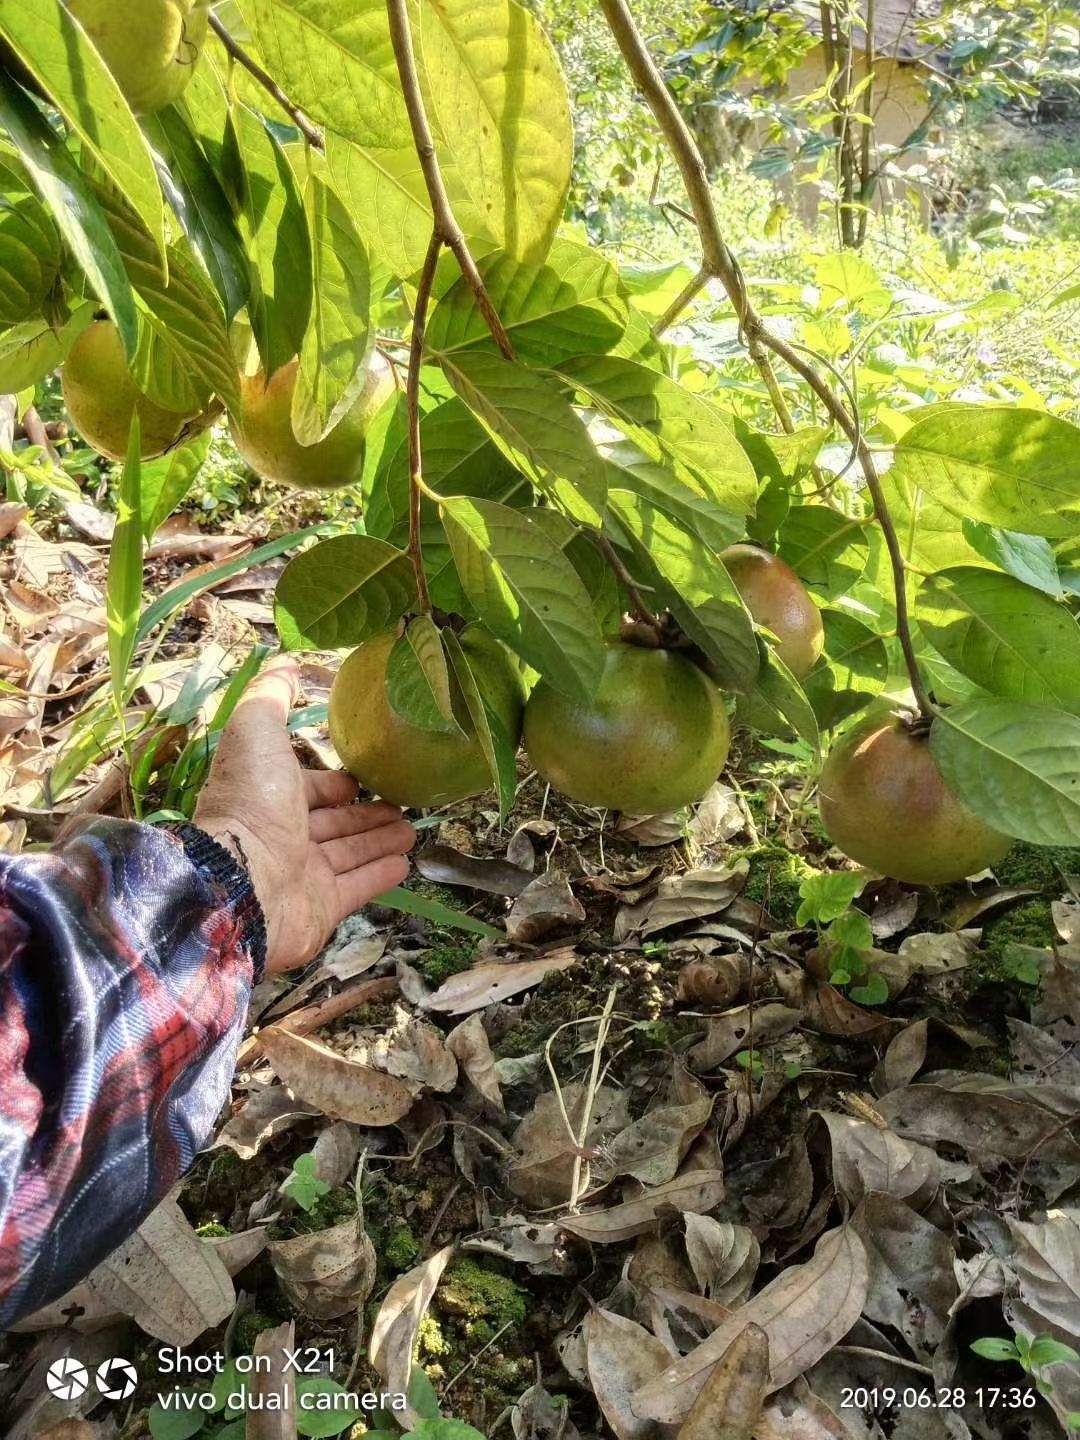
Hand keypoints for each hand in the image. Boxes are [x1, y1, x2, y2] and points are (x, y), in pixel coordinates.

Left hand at [194, 656, 415, 971]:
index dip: (333, 783)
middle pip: (333, 822)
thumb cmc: (250, 803)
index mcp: (267, 797)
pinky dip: (381, 873)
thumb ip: (271, 698)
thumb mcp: (255, 731)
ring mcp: (303, 876)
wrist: (241, 883)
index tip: (362, 777)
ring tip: (413, 829)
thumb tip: (285, 666)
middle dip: (365, 812)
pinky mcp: (323, 907)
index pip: (307, 789)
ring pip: (349, 852)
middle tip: (403, 803)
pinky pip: (359, 886)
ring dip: (380, 839)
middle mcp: (284, 837)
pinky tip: (405, 862)